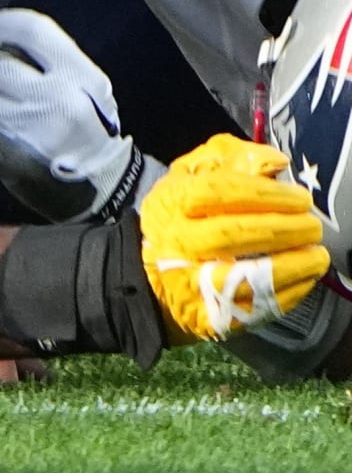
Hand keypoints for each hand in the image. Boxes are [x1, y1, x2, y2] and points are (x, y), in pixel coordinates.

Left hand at [0, 9, 164, 222]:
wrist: (105, 186)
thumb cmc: (92, 130)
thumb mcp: (89, 88)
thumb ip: (53, 61)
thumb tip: (2, 39)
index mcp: (81, 76)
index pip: (33, 31)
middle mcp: (58, 98)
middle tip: (14, 93)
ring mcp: (33, 128)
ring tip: (15, 119)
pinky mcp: (11, 155)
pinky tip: (6, 137)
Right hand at [140, 134, 328, 341]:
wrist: (154, 272)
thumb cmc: (183, 213)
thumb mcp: (195, 173)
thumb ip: (233, 157)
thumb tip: (277, 163)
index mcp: (172, 201)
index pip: (218, 191)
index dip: (265, 194)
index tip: (300, 198)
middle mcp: (176, 241)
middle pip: (231, 234)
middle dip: (281, 229)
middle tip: (313, 226)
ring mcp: (190, 281)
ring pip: (243, 276)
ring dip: (290, 267)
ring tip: (317, 255)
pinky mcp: (208, 315)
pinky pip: (252, 308)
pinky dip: (287, 294)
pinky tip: (305, 279)